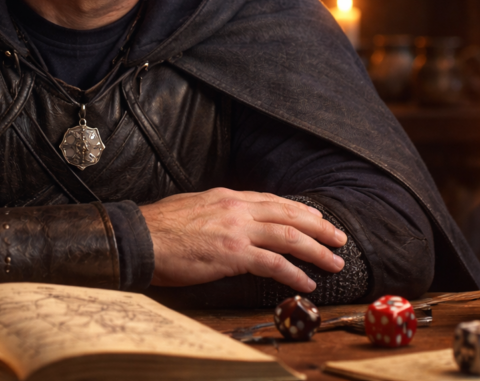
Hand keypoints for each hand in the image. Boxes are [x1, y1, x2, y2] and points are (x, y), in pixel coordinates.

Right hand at [138, 188, 347, 292]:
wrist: (141, 238)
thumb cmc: (159, 228)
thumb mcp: (192, 207)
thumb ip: (215, 212)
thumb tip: (224, 221)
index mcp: (227, 197)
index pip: (272, 201)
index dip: (298, 211)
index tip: (315, 218)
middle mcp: (237, 209)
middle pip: (289, 215)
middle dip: (319, 227)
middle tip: (338, 238)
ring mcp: (237, 230)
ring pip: (289, 236)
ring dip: (316, 250)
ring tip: (334, 262)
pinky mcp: (233, 254)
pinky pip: (274, 263)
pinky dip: (295, 273)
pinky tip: (307, 282)